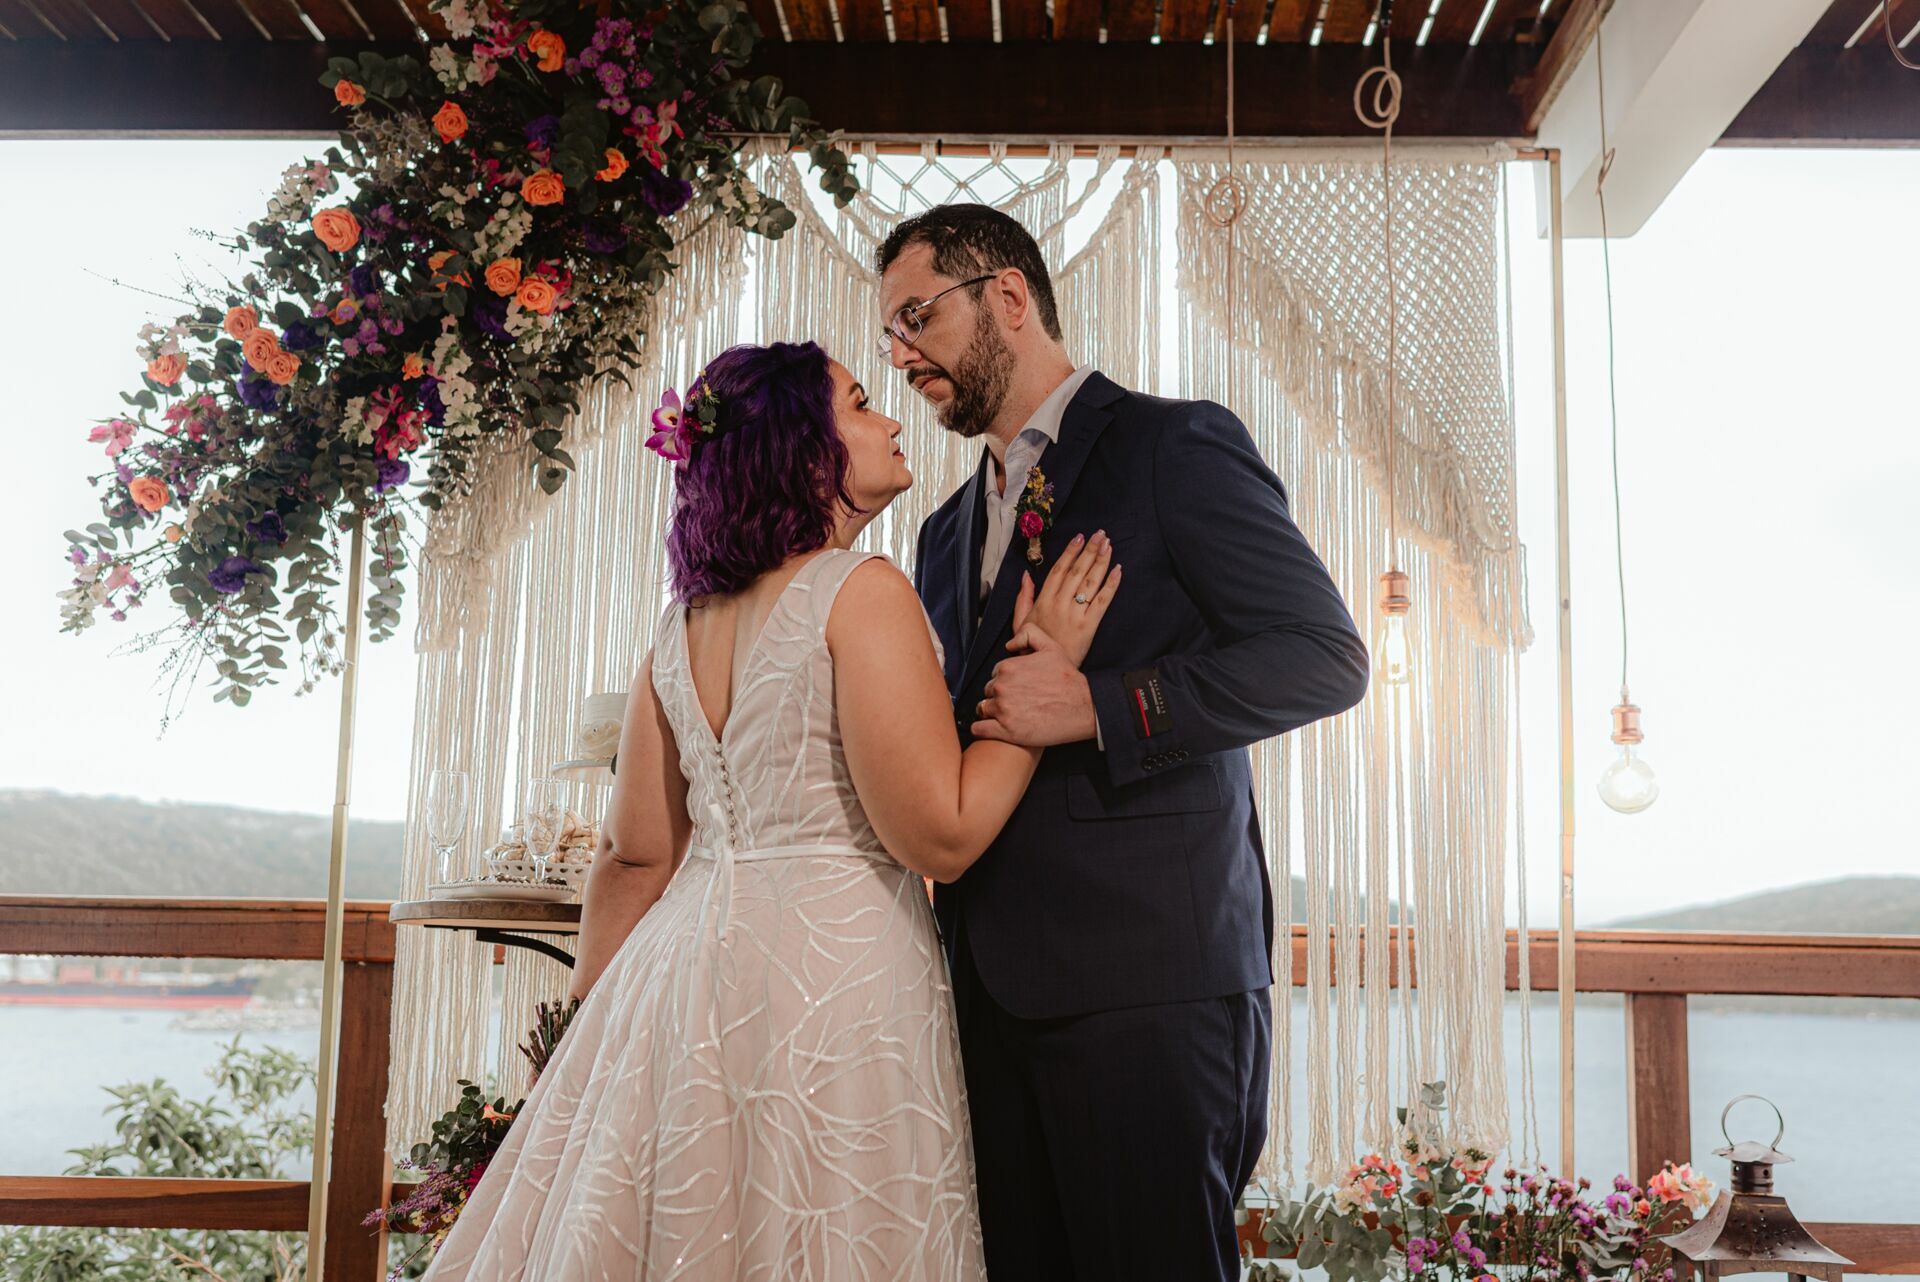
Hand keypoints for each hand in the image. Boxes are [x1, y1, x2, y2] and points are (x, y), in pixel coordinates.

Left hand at [971, 626, 1100, 746]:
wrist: (1084, 707)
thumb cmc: (1068, 680)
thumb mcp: (1051, 647)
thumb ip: (1028, 634)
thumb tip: (1009, 644)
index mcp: (1008, 667)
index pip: (994, 675)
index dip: (1006, 682)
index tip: (1018, 689)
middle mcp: (1002, 687)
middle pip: (988, 692)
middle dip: (998, 697)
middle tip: (1017, 703)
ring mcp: (1003, 710)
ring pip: (983, 710)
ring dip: (992, 713)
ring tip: (1010, 716)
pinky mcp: (1006, 731)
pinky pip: (979, 729)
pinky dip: (982, 729)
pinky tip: (993, 728)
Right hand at [1008, 530, 1121, 667]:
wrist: (1046, 671)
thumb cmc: (1033, 648)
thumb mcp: (1021, 622)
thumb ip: (1023, 597)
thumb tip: (1025, 576)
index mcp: (1043, 601)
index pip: (1059, 570)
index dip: (1070, 552)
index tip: (1079, 537)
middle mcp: (1059, 604)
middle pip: (1077, 571)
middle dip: (1089, 550)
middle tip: (1100, 534)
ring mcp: (1075, 614)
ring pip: (1090, 582)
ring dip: (1101, 561)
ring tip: (1108, 545)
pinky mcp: (1089, 625)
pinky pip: (1103, 601)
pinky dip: (1111, 584)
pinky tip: (1118, 570)